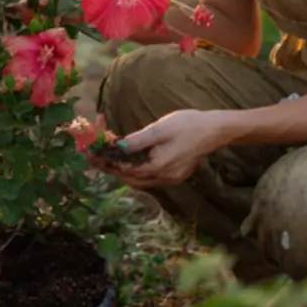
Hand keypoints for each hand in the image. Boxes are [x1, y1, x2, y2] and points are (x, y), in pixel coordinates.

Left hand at [98, 109, 230, 188]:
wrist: (215, 130)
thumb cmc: (188, 125)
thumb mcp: (159, 129)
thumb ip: (137, 141)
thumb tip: (116, 147)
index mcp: (157, 167)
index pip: (124, 171)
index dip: (106, 163)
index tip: (91, 156)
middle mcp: (163, 178)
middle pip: (130, 179)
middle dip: (112, 169)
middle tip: (96, 157)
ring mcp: (170, 179)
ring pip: (139, 181)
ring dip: (123, 171)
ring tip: (109, 158)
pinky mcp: (175, 176)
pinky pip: (150, 178)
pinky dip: (136, 171)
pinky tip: (131, 161)